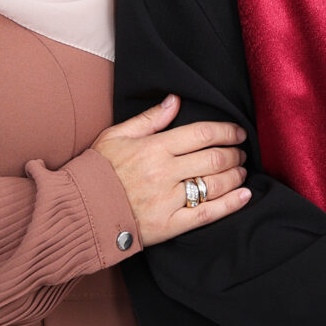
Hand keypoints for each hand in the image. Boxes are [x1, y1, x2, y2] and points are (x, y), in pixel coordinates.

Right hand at [92, 95, 250, 245]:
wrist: (80, 211)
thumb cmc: (98, 171)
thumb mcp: (117, 136)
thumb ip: (150, 118)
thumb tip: (175, 100)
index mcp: (154, 148)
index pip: (202, 134)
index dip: (227, 131)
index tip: (238, 132)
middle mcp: (164, 172)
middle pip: (214, 158)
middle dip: (234, 153)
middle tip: (241, 152)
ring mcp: (168, 200)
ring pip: (214, 184)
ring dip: (235, 175)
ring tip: (240, 171)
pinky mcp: (169, 225)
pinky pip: (207, 213)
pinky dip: (231, 204)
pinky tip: (245, 195)